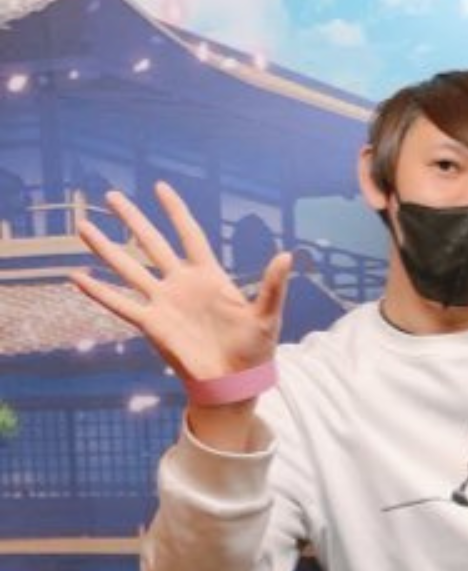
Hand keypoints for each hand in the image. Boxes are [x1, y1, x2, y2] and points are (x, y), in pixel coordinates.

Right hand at [71, 181, 291, 384]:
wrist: (234, 383)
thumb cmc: (255, 350)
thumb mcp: (268, 316)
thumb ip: (274, 286)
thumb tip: (288, 255)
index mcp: (210, 277)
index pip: (189, 235)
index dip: (175, 212)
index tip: (160, 187)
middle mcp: (182, 285)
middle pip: (151, 244)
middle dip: (133, 220)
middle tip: (111, 196)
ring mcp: (164, 303)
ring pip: (129, 268)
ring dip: (107, 249)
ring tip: (83, 226)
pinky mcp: (152, 325)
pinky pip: (121, 304)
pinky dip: (99, 292)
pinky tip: (76, 276)